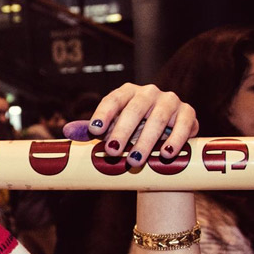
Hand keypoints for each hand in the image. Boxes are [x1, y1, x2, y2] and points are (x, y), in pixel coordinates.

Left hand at [84, 83, 198, 168]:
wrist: (163, 141)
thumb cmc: (131, 133)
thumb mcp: (111, 130)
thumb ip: (91, 131)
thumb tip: (66, 131)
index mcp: (127, 93)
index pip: (113, 100)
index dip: (103, 114)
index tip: (94, 131)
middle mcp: (148, 93)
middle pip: (135, 109)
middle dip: (122, 131)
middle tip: (111, 151)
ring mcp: (170, 101)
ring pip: (158, 118)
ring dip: (146, 140)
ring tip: (135, 160)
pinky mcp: (188, 113)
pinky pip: (183, 124)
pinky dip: (175, 140)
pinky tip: (166, 154)